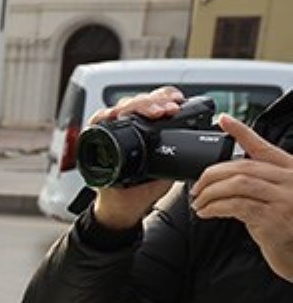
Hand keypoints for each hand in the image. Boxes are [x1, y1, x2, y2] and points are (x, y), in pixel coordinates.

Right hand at [90, 86, 184, 230]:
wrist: (125, 205)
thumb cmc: (145, 186)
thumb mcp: (170, 164)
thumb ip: (181, 149)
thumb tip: (206, 135)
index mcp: (148, 127)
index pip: (156, 102)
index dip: (165, 97)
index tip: (177, 102)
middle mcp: (129, 124)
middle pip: (139, 101)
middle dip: (154, 101)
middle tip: (167, 109)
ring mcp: (112, 130)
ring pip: (121, 107)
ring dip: (136, 105)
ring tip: (151, 112)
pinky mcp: (96, 139)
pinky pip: (97, 122)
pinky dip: (104, 116)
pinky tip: (113, 115)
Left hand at [191, 114, 292, 281]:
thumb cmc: (287, 229)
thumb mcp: (277, 201)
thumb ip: (260, 186)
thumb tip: (226, 181)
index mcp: (291, 171)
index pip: (263, 147)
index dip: (242, 132)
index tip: (223, 120)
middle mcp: (291, 180)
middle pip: (243, 167)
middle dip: (212, 175)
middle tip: (196, 187)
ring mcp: (285, 199)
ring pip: (238, 184)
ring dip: (210, 192)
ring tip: (198, 201)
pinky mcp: (274, 219)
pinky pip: (237, 206)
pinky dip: (215, 207)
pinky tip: (205, 212)